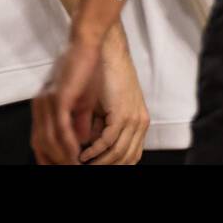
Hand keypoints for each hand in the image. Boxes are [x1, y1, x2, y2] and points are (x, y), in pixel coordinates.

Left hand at [32, 39, 102, 164]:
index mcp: (43, 106)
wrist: (87, 44)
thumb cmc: (87, 69)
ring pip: (50, 139)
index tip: (59, 167)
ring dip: (62, 156)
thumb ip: (79, 120)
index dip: (47, 158)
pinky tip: (75, 153)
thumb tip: (80, 141)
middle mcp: (41, 105)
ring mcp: (48, 101)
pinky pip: (60, 127)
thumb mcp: (83, 100)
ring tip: (75, 165)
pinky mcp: (59, 97)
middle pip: (41, 143)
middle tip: (69, 170)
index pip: (39, 140)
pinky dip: (67, 143)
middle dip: (54, 161)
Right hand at [79, 43, 150, 163]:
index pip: (133, 154)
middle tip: (87, 168)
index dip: (117, 164)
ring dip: (100, 163)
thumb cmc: (105, 76)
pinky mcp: (123, 115)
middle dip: (107, 166)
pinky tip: (84, 155)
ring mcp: (133, 119)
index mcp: (139, 121)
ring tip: (82, 164)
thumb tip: (91, 143)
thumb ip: (100, 125)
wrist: (109, 53)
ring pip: (119, 154)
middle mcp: (140, 122)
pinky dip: (95, 152)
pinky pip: (108, 142)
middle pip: (128, 158)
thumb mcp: (105, 107)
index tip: (99, 166)